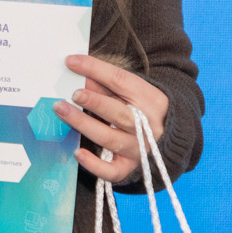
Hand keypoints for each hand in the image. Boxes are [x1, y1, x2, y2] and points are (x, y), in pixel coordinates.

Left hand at [56, 54, 170, 185]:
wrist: (170, 139)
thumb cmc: (142, 109)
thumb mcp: (131, 92)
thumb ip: (107, 85)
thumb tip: (78, 73)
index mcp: (151, 100)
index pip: (121, 81)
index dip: (95, 69)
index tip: (70, 61)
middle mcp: (148, 126)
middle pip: (118, 113)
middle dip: (94, 102)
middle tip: (72, 93)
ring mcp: (139, 149)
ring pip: (109, 138)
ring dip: (83, 124)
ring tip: (61, 111)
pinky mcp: (129, 168)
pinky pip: (111, 171)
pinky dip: (94, 164)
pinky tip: (77, 152)